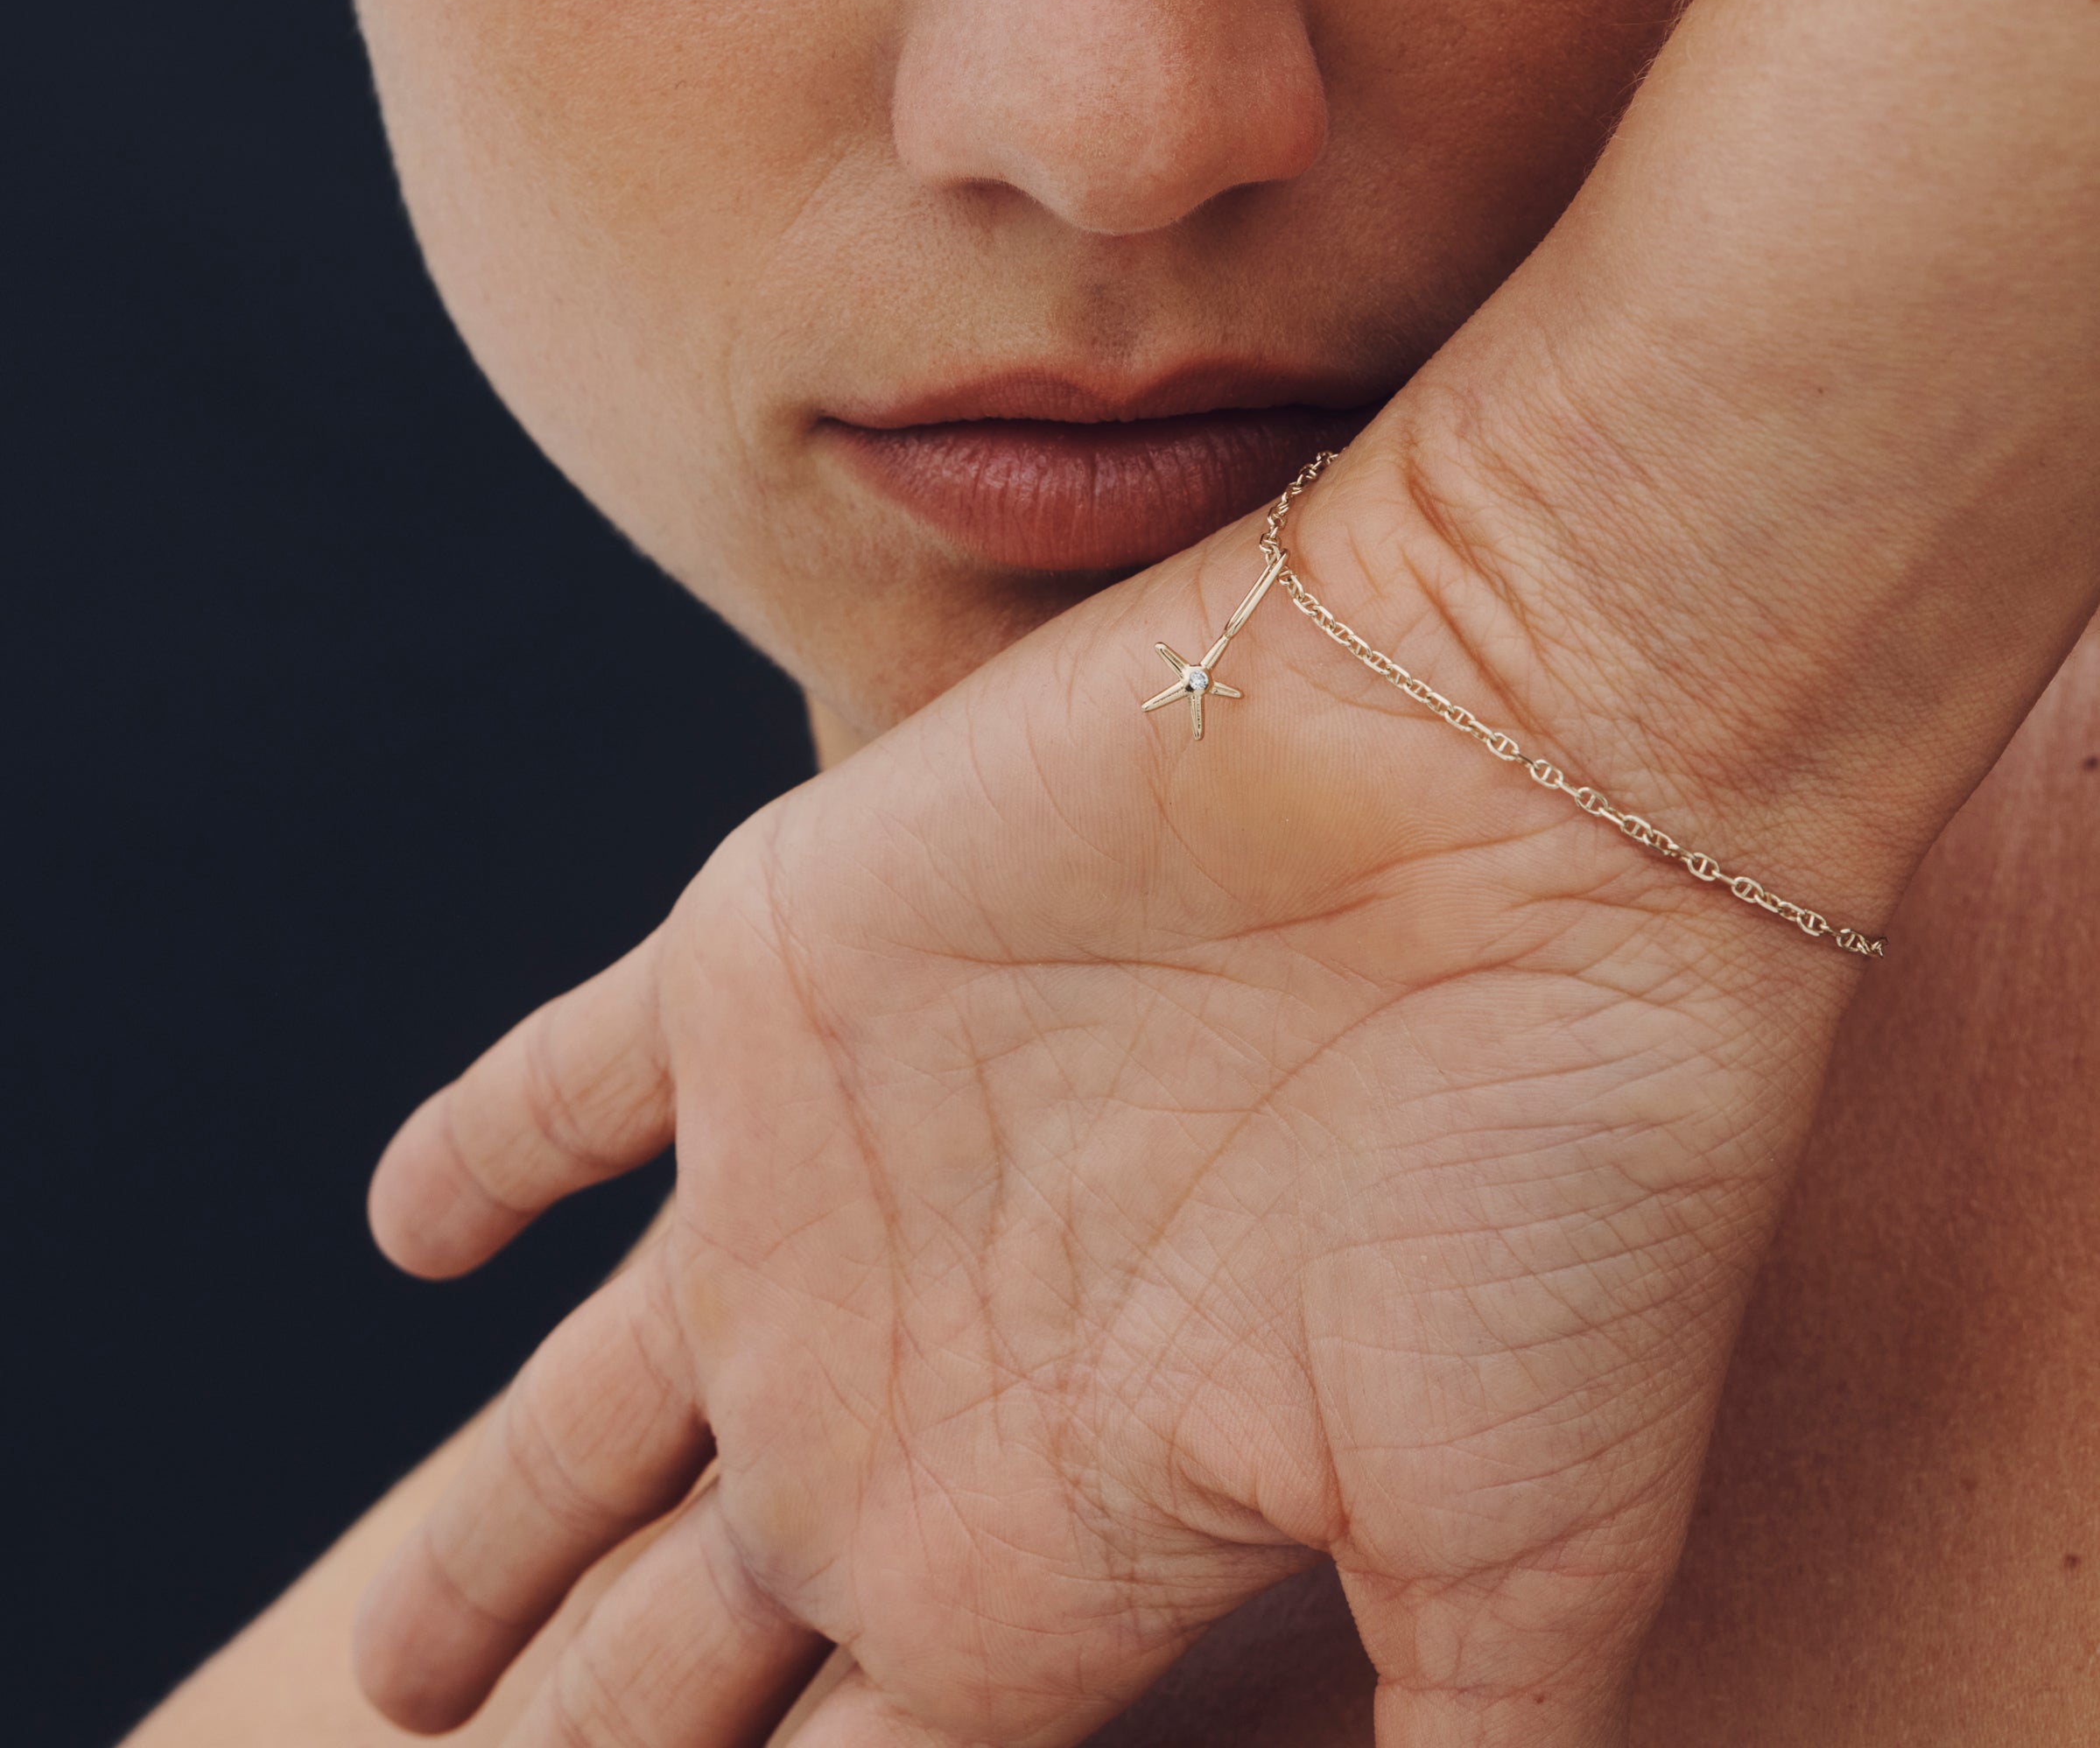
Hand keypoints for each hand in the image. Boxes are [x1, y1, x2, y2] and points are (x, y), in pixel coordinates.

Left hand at [355, 449, 1862, 1747]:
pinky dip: (468, 1158)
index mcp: (1055, 1547)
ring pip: (579, 1415)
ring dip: (476, 1539)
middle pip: (672, 1651)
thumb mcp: (1529, 1564)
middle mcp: (912, 1379)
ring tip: (378, 1675)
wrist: (1527, 787)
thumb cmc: (1567, 1158)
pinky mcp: (760, 977)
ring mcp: (822, 1182)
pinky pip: (554, 1090)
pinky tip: (410, 1234)